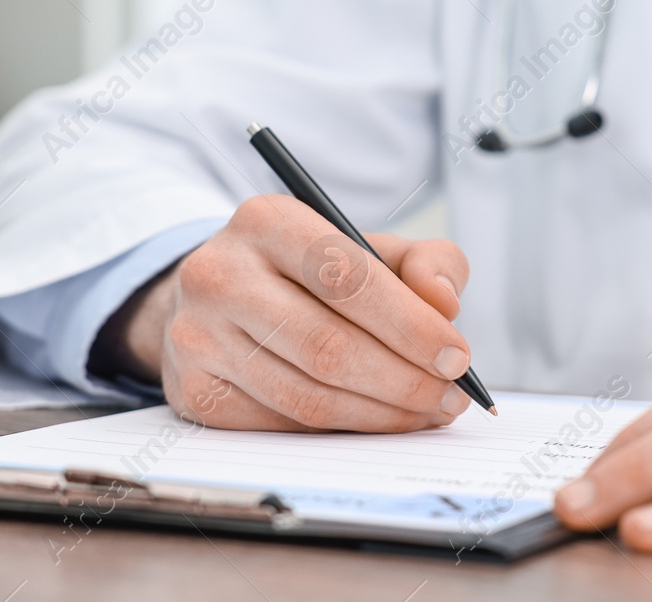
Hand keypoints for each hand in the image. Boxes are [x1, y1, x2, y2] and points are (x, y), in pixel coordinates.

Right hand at [108, 194, 474, 431]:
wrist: (219, 296)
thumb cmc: (311, 272)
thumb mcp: (370, 246)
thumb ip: (425, 263)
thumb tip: (444, 304)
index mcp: (267, 220)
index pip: (348, 278)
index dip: (410, 325)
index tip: (457, 356)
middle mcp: (220, 274)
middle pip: (327, 345)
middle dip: (404, 380)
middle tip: (450, 397)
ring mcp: (198, 336)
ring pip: (306, 396)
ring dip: (380, 415)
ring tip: (427, 413)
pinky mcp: (194, 392)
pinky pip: (282, 426)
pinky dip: (341, 430)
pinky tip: (377, 421)